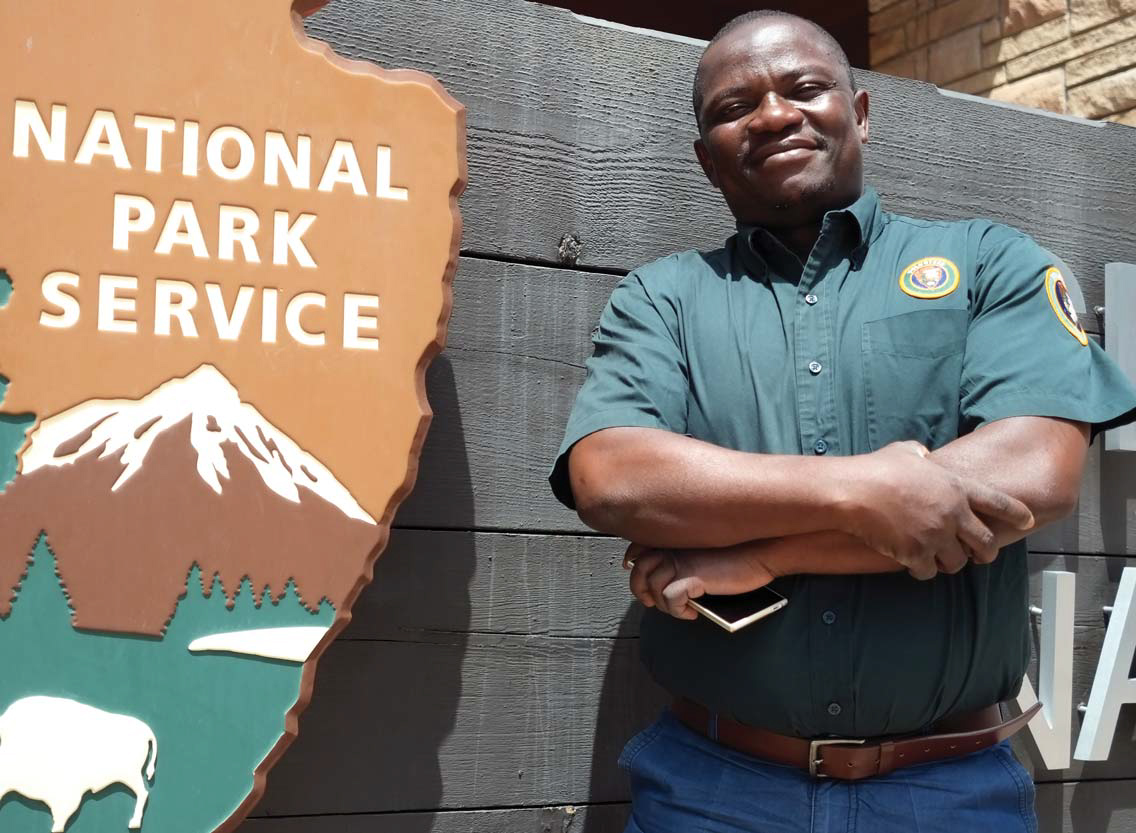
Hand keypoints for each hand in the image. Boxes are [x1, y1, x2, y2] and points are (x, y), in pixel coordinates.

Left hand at [623, 541, 775, 620]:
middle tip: (652, 603)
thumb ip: (682, 557)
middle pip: (638, 571)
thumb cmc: (737, 554)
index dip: (633, 566)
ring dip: (664, 606)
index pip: (638, 550)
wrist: (760, 553)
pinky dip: (678, 611)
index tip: (637, 578)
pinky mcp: (692, 576)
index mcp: (673, 539)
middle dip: (641, 591)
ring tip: (681, 610)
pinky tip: (692, 613)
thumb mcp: (701, 551)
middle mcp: (672, 547)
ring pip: (654, 589)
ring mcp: (681, 561)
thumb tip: (667, 577)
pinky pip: (671, 599)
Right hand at [839, 441, 1033, 579]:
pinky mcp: (916, 553)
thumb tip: (923, 457)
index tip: (1028, 521)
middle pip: (985, 543)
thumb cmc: (877, 468)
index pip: (998, 503)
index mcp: (956, 487)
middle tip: (980, 556)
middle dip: (985, 553)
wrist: (854, 492)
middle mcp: (953, 514)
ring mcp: (936, 536)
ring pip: (957, 563)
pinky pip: (929, 572)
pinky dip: (922, 570)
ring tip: (938, 559)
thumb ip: (923, 456)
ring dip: (950, 563)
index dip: (1017, 513)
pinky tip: (913, 564)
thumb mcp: (907, 451)